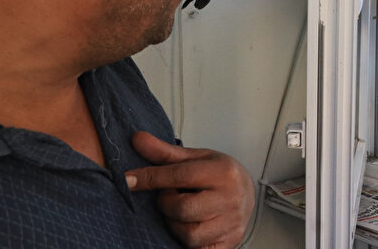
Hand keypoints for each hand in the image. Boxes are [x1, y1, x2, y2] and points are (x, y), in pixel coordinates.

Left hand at [126, 131, 254, 248]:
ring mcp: (232, 223)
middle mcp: (231, 198)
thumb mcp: (196, 158)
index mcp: (223, 172)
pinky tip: (187, 228)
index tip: (129, 180)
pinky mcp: (230, 243)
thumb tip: (137, 139)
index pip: (179, 175)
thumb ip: (165, 152)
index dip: (150, 178)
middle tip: (168, 197)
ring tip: (179, 212)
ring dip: (175, 225)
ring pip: (189, 235)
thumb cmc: (220, 174)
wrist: (248, 192)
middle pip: (183, 209)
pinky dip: (187, 242)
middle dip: (166, 204)